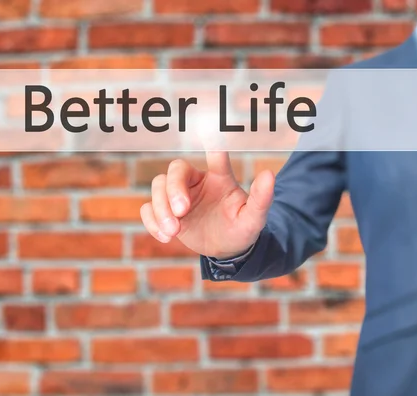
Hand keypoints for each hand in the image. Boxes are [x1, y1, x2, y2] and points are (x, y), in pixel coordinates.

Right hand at [140, 152, 274, 258]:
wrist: (227, 250)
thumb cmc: (242, 228)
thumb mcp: (254, 218)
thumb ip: (261, 198)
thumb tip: (269, 175)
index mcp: (219, 178)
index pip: (215, 155)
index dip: (210, 141)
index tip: (205, 125)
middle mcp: (196, 182)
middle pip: (175, 170)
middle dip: (174, 190)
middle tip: (182, 212)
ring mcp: (178, 196)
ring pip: (157, 186)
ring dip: (161, 208)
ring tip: (173, 232)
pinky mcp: (165, 213)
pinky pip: (148, 208)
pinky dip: (152, 221)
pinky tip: (165, 237)